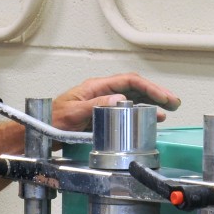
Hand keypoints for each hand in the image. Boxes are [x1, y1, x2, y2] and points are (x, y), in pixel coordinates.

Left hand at [51, 72, 181, 132]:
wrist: (39, 132)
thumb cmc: (51, 120)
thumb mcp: (73, 113)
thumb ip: (96, 105)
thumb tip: (121, 99)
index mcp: (96, 87)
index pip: (129, 82)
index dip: (149, 87)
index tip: (164, 97)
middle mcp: (102, 92)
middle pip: (135, 88)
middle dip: (156, 93)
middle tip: (174, 102)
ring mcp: (103, 103)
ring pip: (134, 99)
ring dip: (152, 103)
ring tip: (169, 110)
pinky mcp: (103, 115)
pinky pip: (127, 111)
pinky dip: (142, 113)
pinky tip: (152, 119)